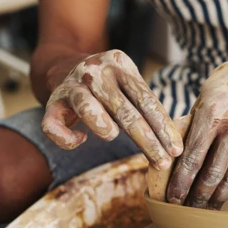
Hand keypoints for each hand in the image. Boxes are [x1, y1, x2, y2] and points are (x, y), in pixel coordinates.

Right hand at [41, 50, 182, 169]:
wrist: (66, 65)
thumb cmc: (109, 84)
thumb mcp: (129, 83)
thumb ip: (146, 106)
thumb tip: (172, 143)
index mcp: (120, 64)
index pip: (146, 100)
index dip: (163, 128)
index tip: (176, 150)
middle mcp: (95, 72)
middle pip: (124, 111)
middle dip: (147, 141)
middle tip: (162, 162)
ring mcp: (71, 86)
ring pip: (87, 110)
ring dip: (105, 129)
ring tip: (112, 136)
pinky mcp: (52, 102)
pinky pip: (53, 126)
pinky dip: (67, 139)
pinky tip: (81, 139)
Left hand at [166, 59, 227, 208]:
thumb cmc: (226, 85)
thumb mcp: (203, 99)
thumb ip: (190, 127)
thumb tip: (169, 159)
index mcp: (213, 113)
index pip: (193, 156)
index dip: (181, 182)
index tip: (172, 199)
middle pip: (212, 173)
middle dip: (196, 197)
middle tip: (184, 212)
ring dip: (214, 198)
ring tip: (202, 212)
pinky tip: (220, 196)